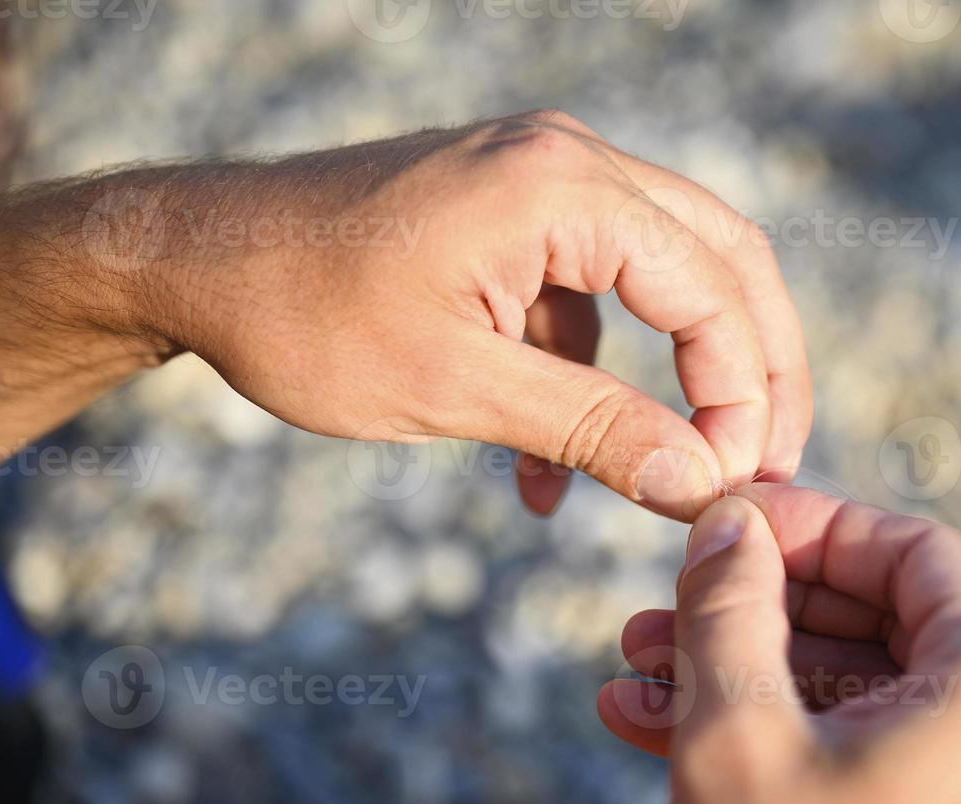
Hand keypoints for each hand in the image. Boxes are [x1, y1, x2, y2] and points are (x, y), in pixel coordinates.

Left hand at [0, 111, 811, 518]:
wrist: (192, 259)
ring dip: (681, 378)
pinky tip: (545, 474)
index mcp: (563, 186)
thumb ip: (591, 431)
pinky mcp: (515, 217)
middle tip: (769, 460)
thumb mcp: (456, 388)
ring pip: (670, 274)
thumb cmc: (304, 316)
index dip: (743, 394)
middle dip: (754, 370)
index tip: (734, 484)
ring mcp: (542, 181)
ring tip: (683, 473)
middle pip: (723, 260)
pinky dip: (593, 379)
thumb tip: (698, 483)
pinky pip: (593, 296)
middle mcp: (569, 161)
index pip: (712, 289)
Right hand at [598, 486, 960, 803]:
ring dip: (758, 681)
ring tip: (640, 678)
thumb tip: (730, 526)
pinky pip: (889, 758)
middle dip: (761, 615)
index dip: (808, 528)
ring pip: (875, 695)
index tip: (723, 527)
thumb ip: (729, 608)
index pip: (915, 551)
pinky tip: (673, 737)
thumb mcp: (737, 741)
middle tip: (661, 611)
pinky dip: (798, 741)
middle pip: (892, 622)